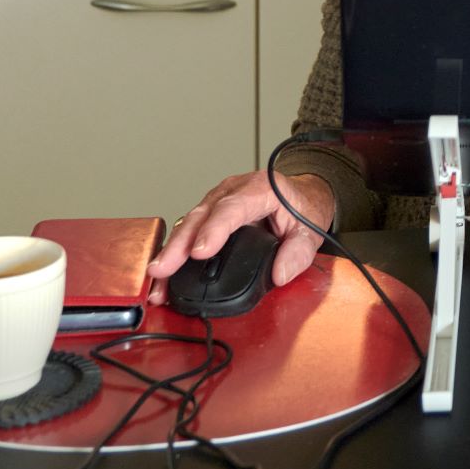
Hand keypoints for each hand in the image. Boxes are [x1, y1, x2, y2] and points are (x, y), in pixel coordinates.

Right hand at [146, 170, 335, 302]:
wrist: (301, 195)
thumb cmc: (303, 208)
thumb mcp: (311, 229)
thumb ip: (299, 252)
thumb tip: (281, 274)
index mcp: (261, 188)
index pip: (233, 207)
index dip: (214, 229)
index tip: (199, 252)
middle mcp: (233, 190)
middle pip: (201, 215)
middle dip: (179, 245)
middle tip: (163, 270)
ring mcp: (218, 200)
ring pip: (188, 222)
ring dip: (171, 251)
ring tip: (158, 279)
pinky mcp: (209, 213)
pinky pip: (188, 229)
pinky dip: (175, 251)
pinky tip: (164, 274)